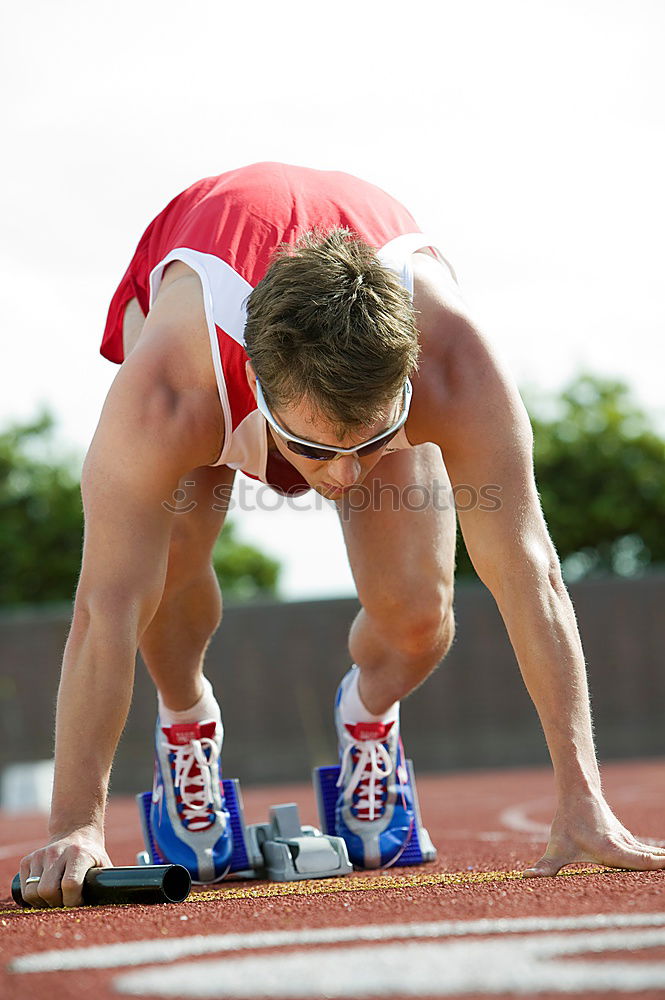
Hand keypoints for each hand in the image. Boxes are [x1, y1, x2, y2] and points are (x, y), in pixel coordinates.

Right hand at [19, 827, 111, 907]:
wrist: (76, 832)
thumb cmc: (92, 855)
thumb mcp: (104, 865)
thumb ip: (107, 883)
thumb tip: (112, 904)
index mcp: (79, 854)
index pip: (70, 884)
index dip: (72, 900)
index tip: (78, 903)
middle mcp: (57, 852)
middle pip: (47, 890)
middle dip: (56, 903)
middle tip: (64, 902)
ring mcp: (40, 855)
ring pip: (32, 892)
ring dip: (43, 902)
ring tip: (55, 898)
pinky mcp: (28, 859)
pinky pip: (24, 888)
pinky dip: (33, 896)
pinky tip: (45, 891)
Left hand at [523, 792, 664, 876]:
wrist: (579, 794)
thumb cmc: (568, 823)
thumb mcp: (556, 846)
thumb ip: (545, 866)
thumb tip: (526, 877)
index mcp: (611, 850)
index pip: (638, 860)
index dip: (655, 864)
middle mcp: (624, 845)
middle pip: (649, 859)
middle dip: (663, 865)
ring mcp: (628, 842)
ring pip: (650, 854)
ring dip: (662, 861)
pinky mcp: (628, 841)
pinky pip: (647, 853)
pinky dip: (658, 858)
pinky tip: (664, 861)